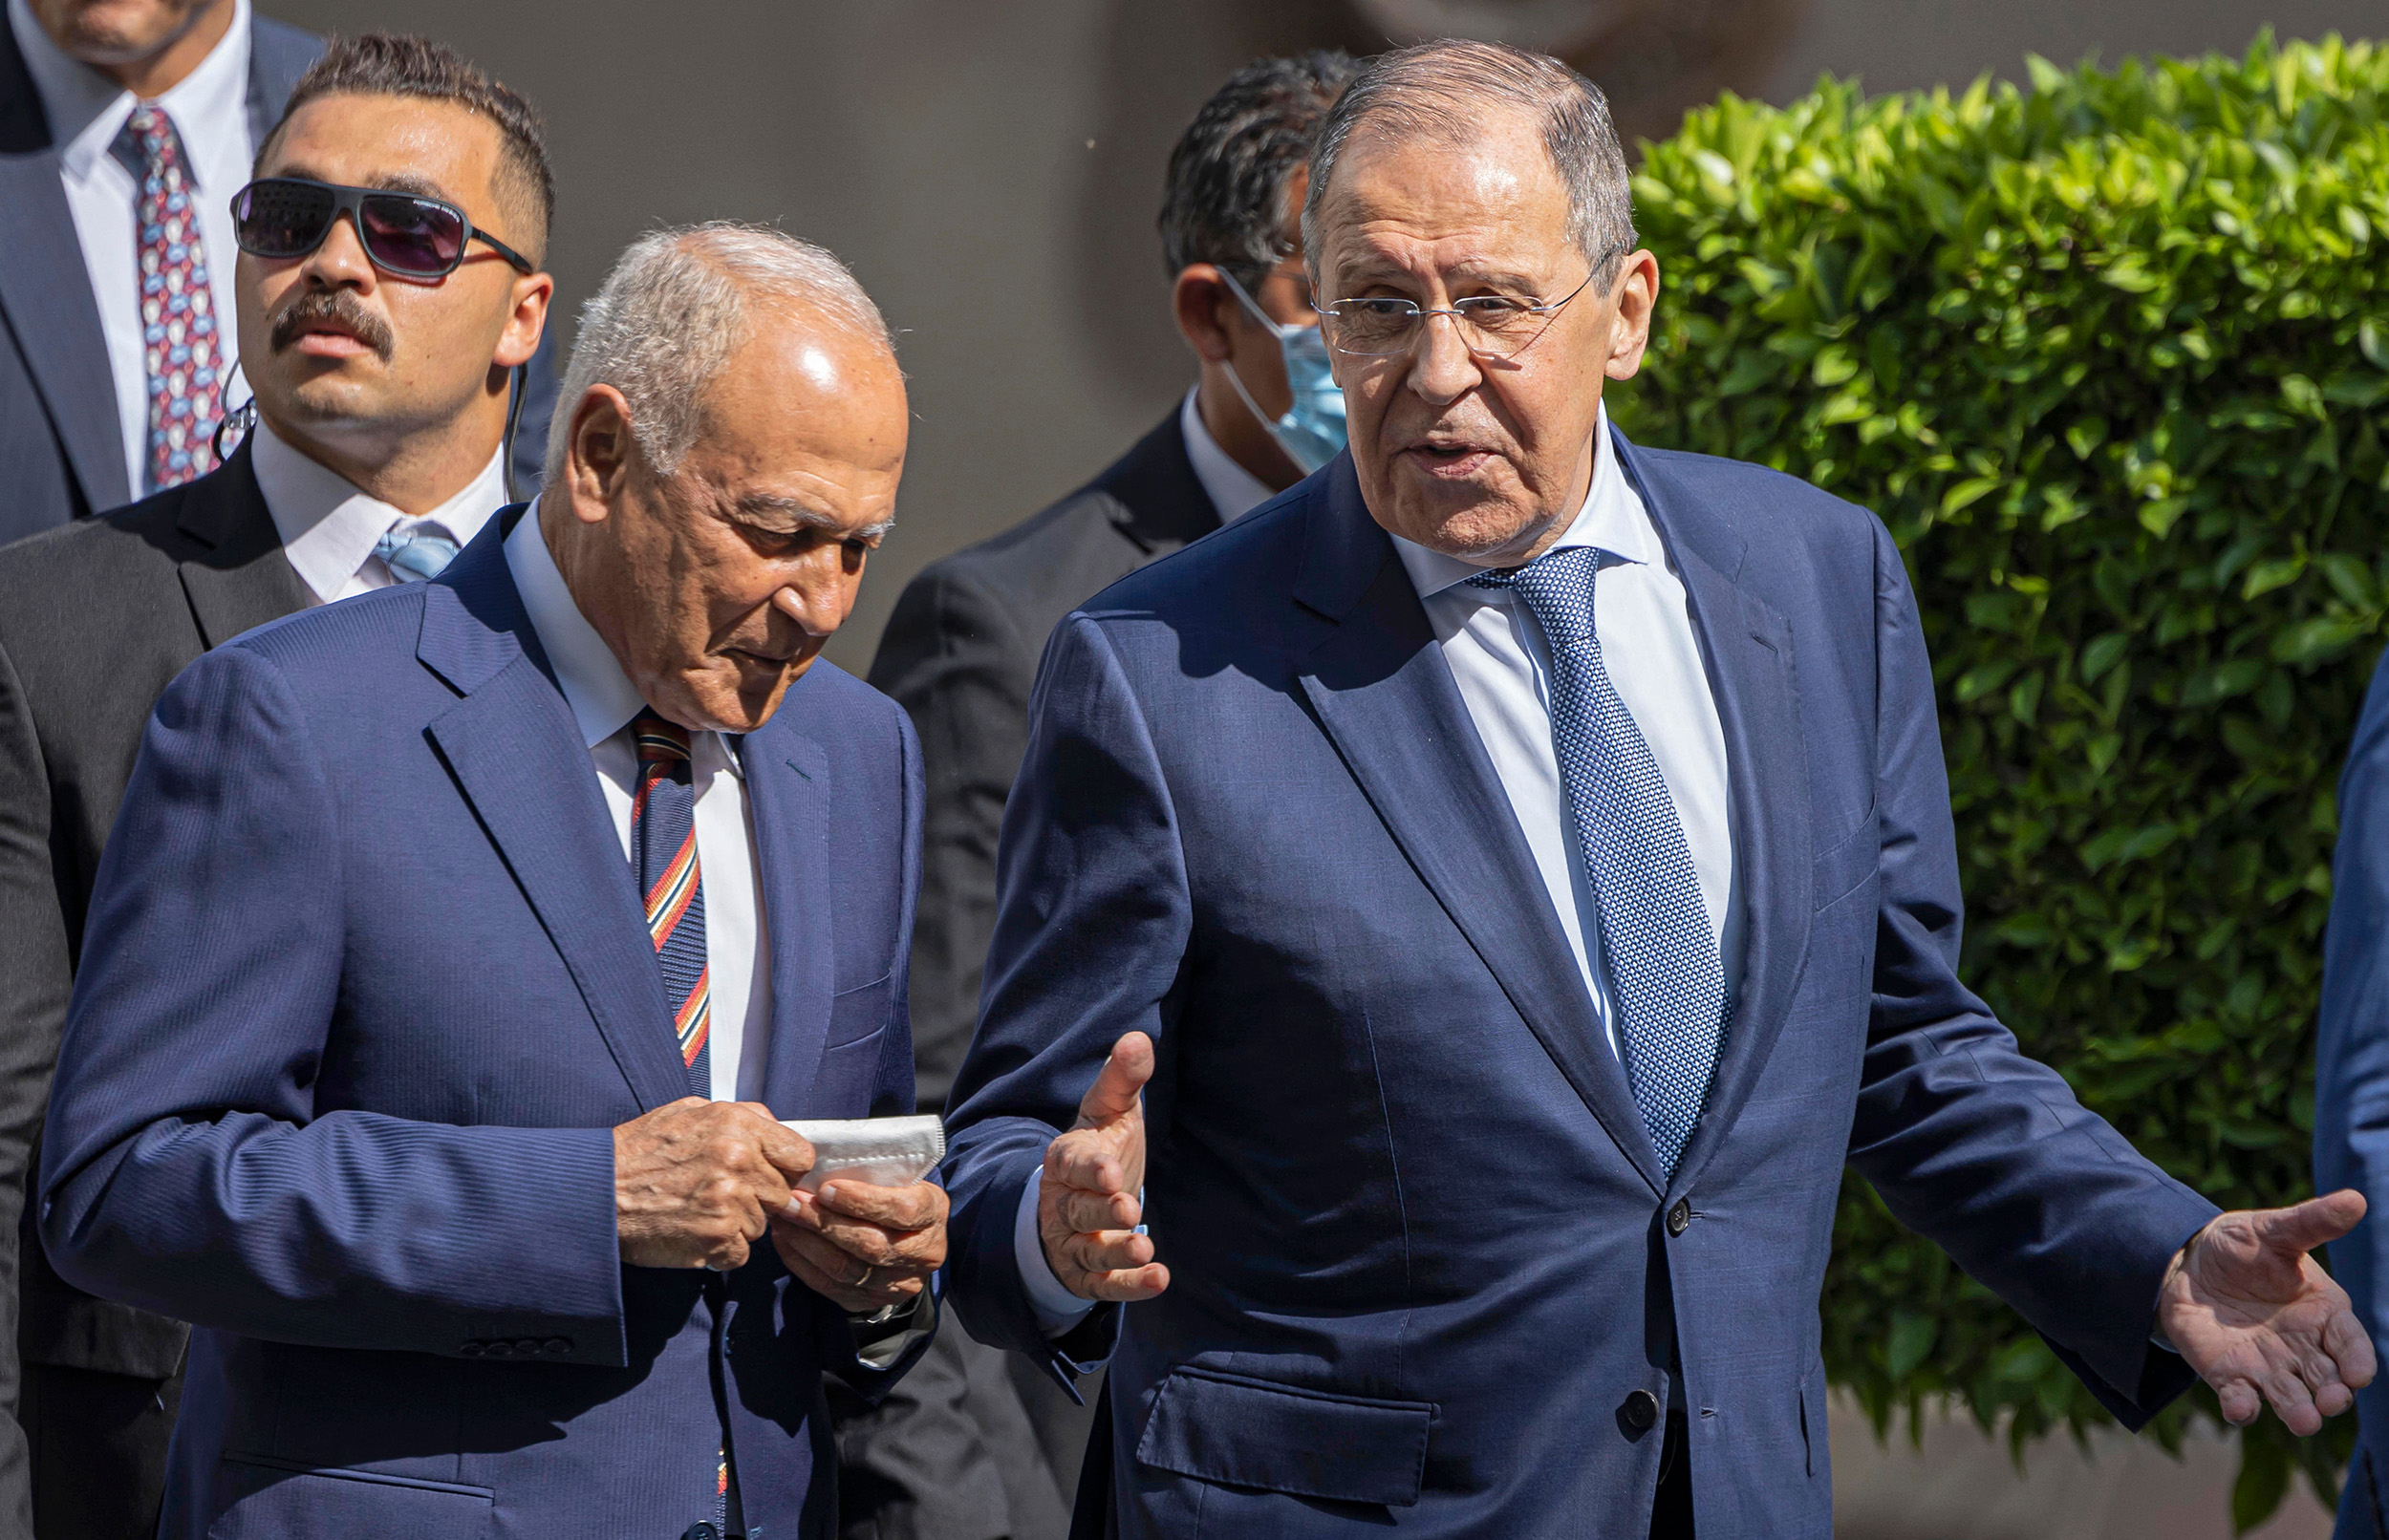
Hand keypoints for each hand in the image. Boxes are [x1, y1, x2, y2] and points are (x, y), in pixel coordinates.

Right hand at [613, 1098, 814, 1270]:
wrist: (596, 1193)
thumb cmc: (638, 1152)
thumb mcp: (688, 1111)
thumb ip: (739, 1116)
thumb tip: (775, 1128)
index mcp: (737, 1125)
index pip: (800, 1155)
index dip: (786, 1169)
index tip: (768, 1175)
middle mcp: (739, 1161)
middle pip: (782, 1194)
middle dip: (759, 1198)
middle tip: (720, 1195)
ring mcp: (730, 1202)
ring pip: (762, 1225)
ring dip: (738, 1224)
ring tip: (699, 1211)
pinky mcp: (718, 1239)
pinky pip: (741, 1252)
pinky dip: (722, 1250)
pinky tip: (695, 1233)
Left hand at [772, 1179, 946, 1315]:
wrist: (906, 1235)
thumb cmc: (894, 1191)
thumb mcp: (899, 1174)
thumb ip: (872, 1169)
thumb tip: (820, 1157)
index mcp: (934, 1214)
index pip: (904, 1211)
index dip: (863, 1201)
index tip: (827, 1188)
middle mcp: (923, 1254)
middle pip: (871, 1245)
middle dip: (826, 1222)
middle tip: (793, 1202)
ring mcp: (898, 1284)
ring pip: (846, 1269)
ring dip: (807, 1243)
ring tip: (785, 1218)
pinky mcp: (870, 1301)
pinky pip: (830, 1287)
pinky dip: (802, 1262)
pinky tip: (786, 1239)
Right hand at [1038, 1032, 1168, 1303]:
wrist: (1079, 1199)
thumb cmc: (1102, 1149)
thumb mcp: (1110, 1113)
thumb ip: (1122, 1080)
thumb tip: (1139, 1039)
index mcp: (1066, 1159)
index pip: (1074, 1163)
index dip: (1092, 1169)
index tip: (1112, 1171)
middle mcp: (1064, 1203)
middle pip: (1080, 1210)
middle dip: (1102, 1211)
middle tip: (1128, 1209)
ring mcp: (1072, 1242)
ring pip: (1090, 1250)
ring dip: (1116, 1251)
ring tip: (1145, 1248)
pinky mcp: (1087, 1275)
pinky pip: (1104, 1284)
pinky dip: (1128, 1285)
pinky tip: (1158, 1279)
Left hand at [2158, 1189, 2376, 1433]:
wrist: (2186, 1260)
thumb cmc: (2241, 1246)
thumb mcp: (2273, 1231)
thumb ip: (2311, 1223)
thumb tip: (2355, 1199)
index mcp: (2324, 1314)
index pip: (2351, 1345)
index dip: (2357, 1362)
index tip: (2357, 1374)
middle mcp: (2303, 1347)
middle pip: (2328, 1379)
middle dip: (2333, 1394)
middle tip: (2332, 1401)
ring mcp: (2268, 1365)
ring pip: (2291, 1397)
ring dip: (2298, 1411)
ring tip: (2304, 1420)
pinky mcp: (2230, 1375)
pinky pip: (2241, 1399)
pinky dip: (2242, 1407)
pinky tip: (2241, 1407)